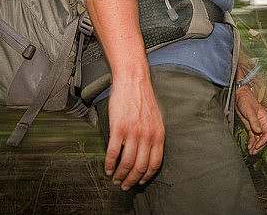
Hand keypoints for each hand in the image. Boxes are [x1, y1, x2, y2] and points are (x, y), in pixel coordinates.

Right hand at [104, 76, 164, 190]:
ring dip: (120, 175)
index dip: (146, 176)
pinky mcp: (118, 128)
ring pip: (126, 163)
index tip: (140, 182)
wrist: (133, 81)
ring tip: (115, 179)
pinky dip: (109, 164)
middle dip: (132, 180)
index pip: (155, 164)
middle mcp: (147, 136)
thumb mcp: (156, 119)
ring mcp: (132, 133)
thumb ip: (154, 136)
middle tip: (125, 185)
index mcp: (158, 135)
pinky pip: (113, 153)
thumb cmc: (143, 99)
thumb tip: (148, 154)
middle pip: (140, 167)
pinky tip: (107, 168)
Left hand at [235, 85, 266, 154]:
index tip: (258, 146)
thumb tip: (258, 131)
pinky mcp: (251, 126)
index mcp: (264, 118)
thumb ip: (254, 121)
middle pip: (263, 137)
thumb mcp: (249, 111)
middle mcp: (262, 122)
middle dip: (259, 145)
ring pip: (258, 138)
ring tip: (251, 152)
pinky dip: (252, 142)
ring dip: (255, 145)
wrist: (239, 96)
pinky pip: (253, 136)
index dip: (263, 140)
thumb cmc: (245, 101)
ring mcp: (256, 125)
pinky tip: (249, 147)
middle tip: (254, 152)